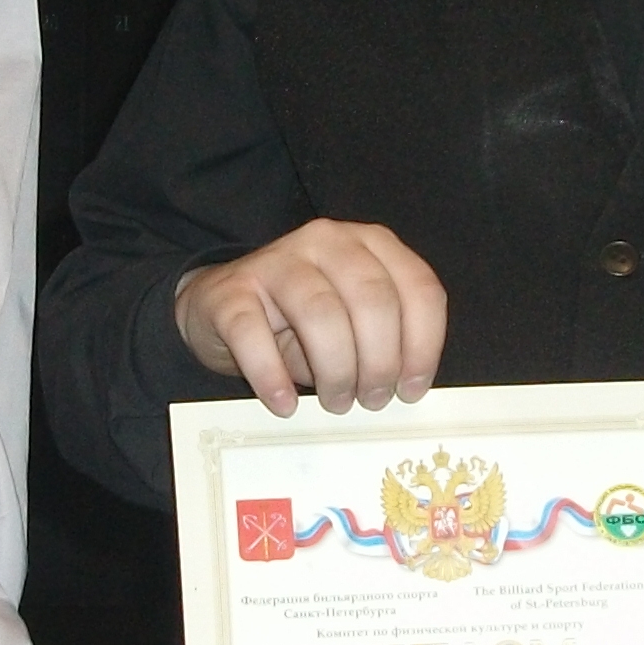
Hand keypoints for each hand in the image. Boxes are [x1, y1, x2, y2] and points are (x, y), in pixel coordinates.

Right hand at [173, 220, 447, 415]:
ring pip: (319, 313)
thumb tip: (401, 387)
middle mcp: (327, 240)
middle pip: (372, 300)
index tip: (411, 390)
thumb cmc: (299, 320)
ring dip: (335, 371)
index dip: (423, 345)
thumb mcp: (353, 320)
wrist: (220, 304)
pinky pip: (255, 335)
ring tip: (335, 403)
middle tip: (371, 401)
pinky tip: (284, 403)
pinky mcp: (231, 291)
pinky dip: (272, 377)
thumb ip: (383, 340)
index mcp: (371, 244)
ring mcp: (276, 260)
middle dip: (379, 362)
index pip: (418, 287)